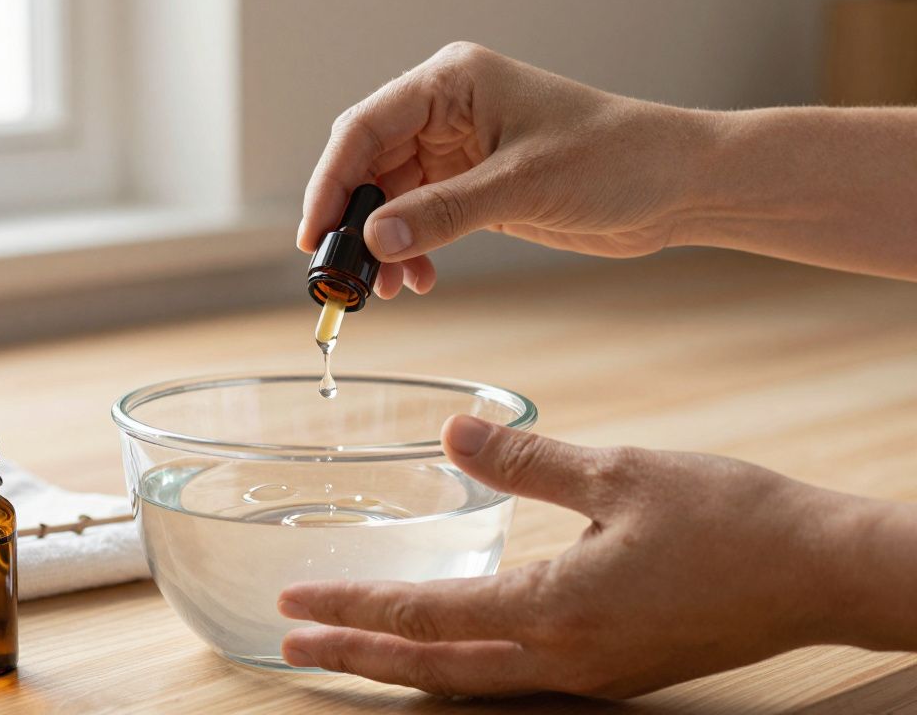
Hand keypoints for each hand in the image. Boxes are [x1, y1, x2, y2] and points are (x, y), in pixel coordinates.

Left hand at [276, 416, 907, 697]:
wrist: (822, 574)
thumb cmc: (732, 520)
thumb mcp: (621, 472)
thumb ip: (527, 459)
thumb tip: (453, 431)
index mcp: (558, 610)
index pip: (428, 615)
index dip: (355, 607)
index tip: (296, 605)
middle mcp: (563, 659)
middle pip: (434, 669)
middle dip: (357, 656)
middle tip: (290, 645)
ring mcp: (589, 674)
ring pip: (470, 681)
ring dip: (401, 665)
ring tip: (347, 647)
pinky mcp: (613, 669)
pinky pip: (512, 677)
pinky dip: (457, 666)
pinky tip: (443, 644)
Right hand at [297, 41, 712, 297]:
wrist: (676, 184)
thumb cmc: (616, 158)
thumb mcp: (523, 185)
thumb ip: (443, 212)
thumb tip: (375, 240)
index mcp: (452, 82)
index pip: (364, 128)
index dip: (331, 182)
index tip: (314, 236)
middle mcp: (447, 110)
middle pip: (369, 164)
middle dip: (354, 221)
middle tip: (343, 276)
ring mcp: (459, 149)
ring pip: (390, 198)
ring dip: (383, 245)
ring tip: (388, 289)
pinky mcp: (474, 185)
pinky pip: (420, 218)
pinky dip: (412, 251)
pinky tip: (419, 279)